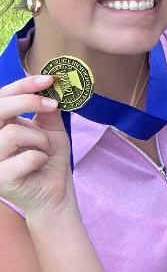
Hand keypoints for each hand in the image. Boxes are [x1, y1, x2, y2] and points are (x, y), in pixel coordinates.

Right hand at [0, 75, 73, 217]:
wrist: (55, 192)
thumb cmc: (49, 159)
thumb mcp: (50, 129)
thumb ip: (45, 110)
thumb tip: (49, 85)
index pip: (0, 98)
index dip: (21, 86)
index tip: (47, 79)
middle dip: (27, 102)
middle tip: (52, 105)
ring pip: (12, 134)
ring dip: (40, 139)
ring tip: (45, 150)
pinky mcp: (0, 178)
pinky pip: (25, 157)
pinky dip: (41, 157)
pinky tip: (39, 165)